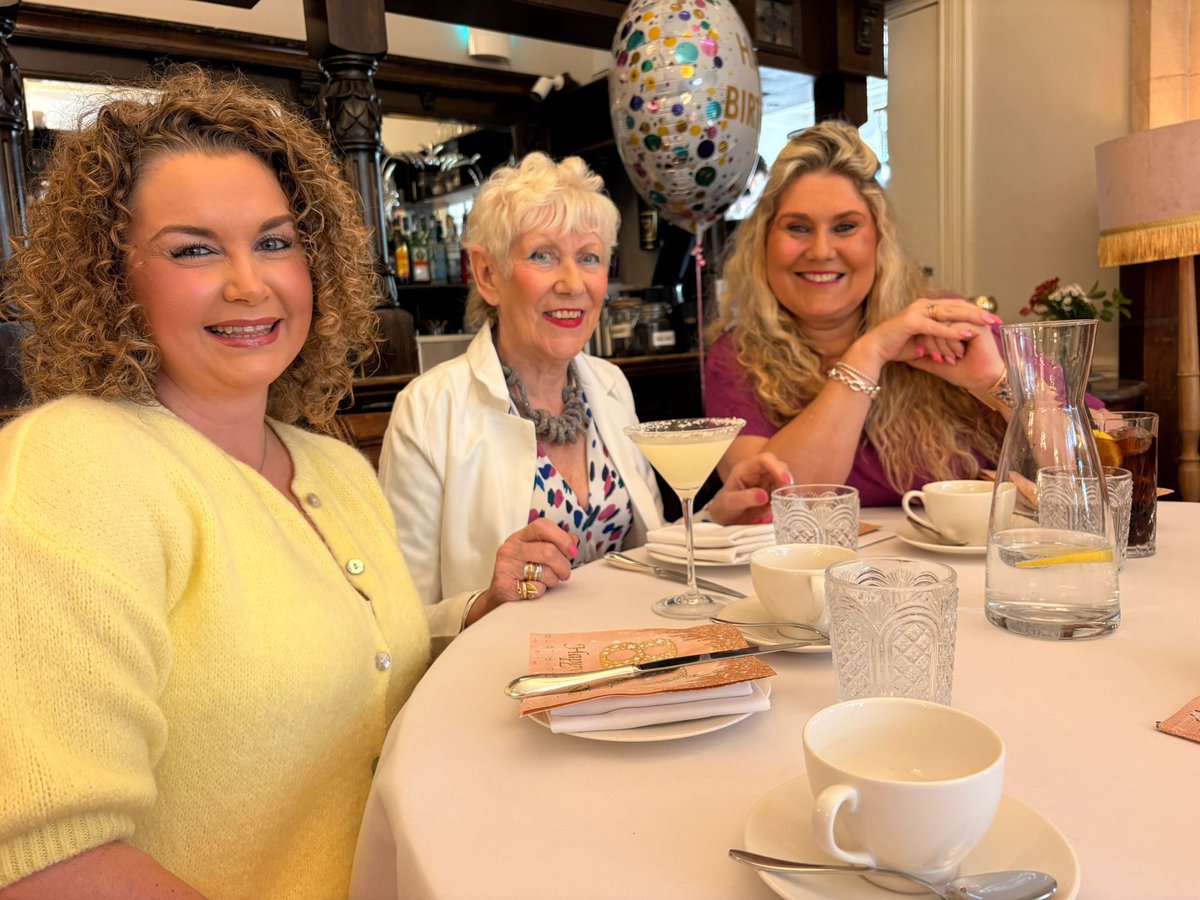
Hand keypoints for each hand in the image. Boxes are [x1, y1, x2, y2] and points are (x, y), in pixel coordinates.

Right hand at [470, 519, 577, 624]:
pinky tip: (534, 589)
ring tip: (548, 581)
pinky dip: (542, 591)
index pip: (542, 526)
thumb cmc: (523, 572)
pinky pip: (536, 588)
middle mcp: (510, 548)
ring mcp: (506, 566)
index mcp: (520, 537)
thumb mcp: (537, 553)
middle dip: (563, 565)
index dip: (562, 538)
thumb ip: (556, 544)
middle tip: (565, 573)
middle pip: (548, 551)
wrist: (501, 594)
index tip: (572, 551)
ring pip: (545, 572)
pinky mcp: (505, 585)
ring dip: (554, 580)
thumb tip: (573, 540)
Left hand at [706, 451, 791, 524]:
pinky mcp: (771, 492)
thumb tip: (764, 496)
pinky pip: (783, 491)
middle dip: (785, 478)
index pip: (764, 460)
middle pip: (778, 466)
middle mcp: (758, 473)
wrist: (724, 517)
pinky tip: (784, 505)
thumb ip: (744, 498)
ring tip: (786, 501)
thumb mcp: (729, 503)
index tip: (784, 480)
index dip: (776, 467)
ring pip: (783, 478)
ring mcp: (766, 482)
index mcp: (745, 469)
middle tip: (788, 493)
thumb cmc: (723, 507)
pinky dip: (787, 497)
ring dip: (788, 488)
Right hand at [853, 298, 1001, 372]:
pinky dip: (952, 330)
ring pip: (949, 313)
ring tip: (987, 324)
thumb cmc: (897, 346)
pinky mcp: (911, 321)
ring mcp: (916, 311)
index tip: (993, 320)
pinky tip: (967, 333)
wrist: (874, 350)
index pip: (956, 306)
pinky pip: (936, 326)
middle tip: (997, 319)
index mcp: (926, 307)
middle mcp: (923, 304)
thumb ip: (940, 337)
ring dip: (970, 318)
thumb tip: (958, 342)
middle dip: (979, 313)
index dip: (975, 312)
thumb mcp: (924, 340)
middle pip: (957, 306)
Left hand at [904, 307, 1005, 393]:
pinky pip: (955, 328)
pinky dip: (949, 343)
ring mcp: (972, 322)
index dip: (924, 337)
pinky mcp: (978, 328)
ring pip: (944, 323)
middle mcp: (964, 320)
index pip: (932, 322)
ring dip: (939, 344)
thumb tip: (906, 356)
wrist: (982, 383)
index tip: (919, 353)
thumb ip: (924, 357)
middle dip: (929, 340)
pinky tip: (951, 356)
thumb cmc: (963, 374)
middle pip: (936, 320)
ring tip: (944, 359)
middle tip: (931, 357)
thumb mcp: (938, 364)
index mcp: (955, 325)